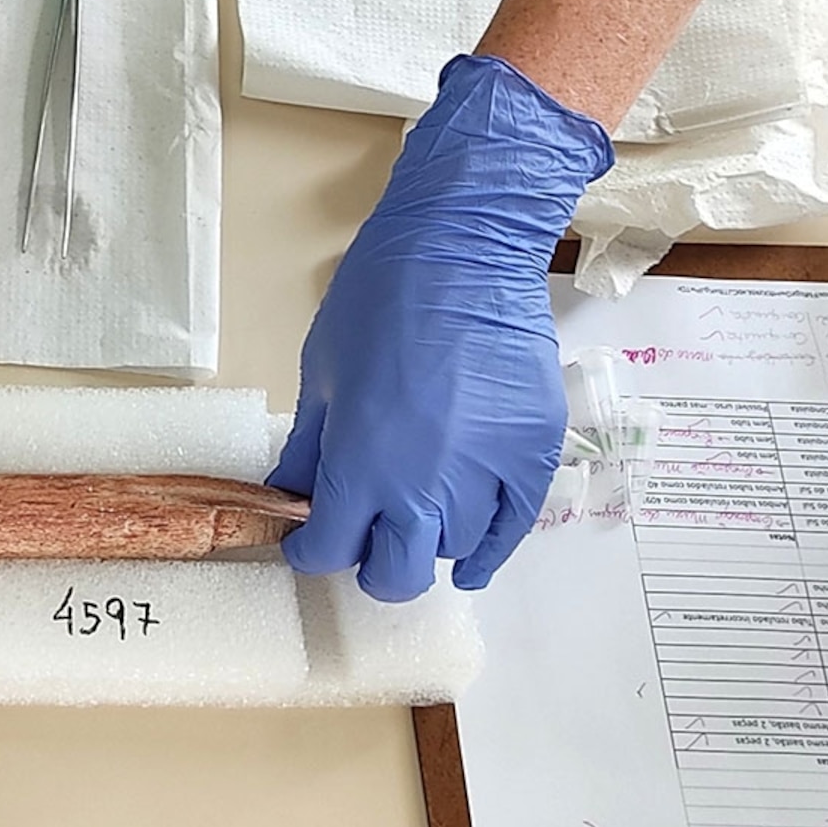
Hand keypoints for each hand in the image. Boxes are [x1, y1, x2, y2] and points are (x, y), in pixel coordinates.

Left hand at [272, 54, 610, 602]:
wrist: (465, 251)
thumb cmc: (378, 301)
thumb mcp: (320, 375)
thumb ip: (309, 449)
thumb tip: (294, 494)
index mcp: (362, 466)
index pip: (329, 551)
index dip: (312, 549)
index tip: (309, 537)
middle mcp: (425, 488)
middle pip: (397, 575)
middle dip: (372, 564)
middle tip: (364, 536)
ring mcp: (486, 476)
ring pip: (454, 549)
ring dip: (429, 538)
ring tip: (417, 505)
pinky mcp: (533, 458)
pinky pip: (512, 532)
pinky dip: (490, 550)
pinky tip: (473, 558)